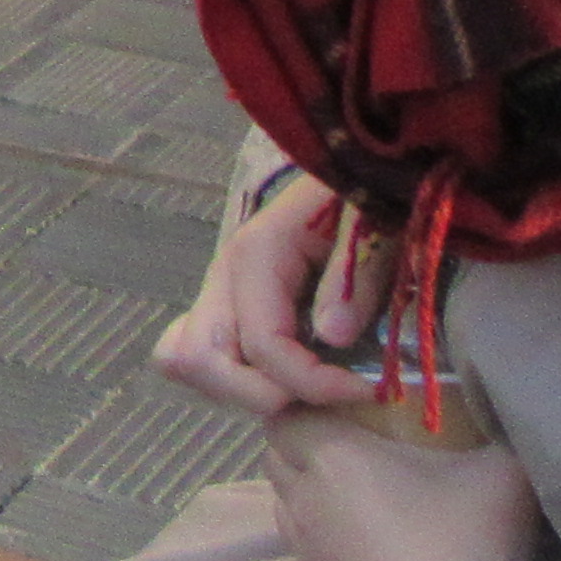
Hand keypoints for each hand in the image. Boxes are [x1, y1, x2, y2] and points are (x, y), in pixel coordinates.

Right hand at [154, 169, 396, 421]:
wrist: (361, 167)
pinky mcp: (230, 302)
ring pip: (186, 359)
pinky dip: (232, 376)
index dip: (313, 383)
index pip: (262, 345)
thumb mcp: (375, 225)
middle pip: (198, 360)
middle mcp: (226, 274)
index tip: (370, 389)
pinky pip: (198, 350)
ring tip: (306, 386)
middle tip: (326, 394)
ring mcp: (221, 289)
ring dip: (242, 388)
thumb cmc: (370, 195)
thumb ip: (354, 276)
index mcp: (259, 253)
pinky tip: (284, 373)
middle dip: (262, 394)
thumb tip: (331, 337)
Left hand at [267, 407, 545, 560]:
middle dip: (303, 445)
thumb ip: (494, 435)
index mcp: (335, 457)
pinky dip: (319, 532)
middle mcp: (304, 498)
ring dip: (307, 490)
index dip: (307, 408)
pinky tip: (366, 540)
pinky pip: (300, 543)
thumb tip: (500, 420)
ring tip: (360, 494)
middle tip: (354, 447)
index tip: (344, 411)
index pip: (286, 416)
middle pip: (277, 455)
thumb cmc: (470, 542)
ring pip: (283, 501)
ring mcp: (304, 548)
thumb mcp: (503, 472)